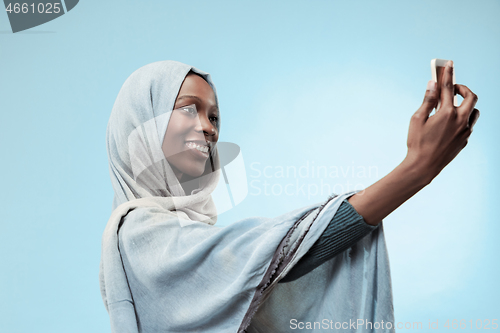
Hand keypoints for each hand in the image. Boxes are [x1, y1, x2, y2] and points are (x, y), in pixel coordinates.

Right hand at [405, 60, 479, 183]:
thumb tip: (432, 85)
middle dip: (463, 89)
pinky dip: (463, 118)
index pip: (448, 88)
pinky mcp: (465, 139)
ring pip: (474, 111)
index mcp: (446, 113)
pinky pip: (469, 124)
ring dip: (466, 105)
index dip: (448, 73)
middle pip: (471, 97)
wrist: (424, 166)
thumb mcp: (417, 119)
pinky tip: (450, 123)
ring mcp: (465, 131)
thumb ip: (427, 101)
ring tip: (453, 107)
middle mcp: (460, 120)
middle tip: (453, 89)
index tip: (449, 64)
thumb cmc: (417, 143)